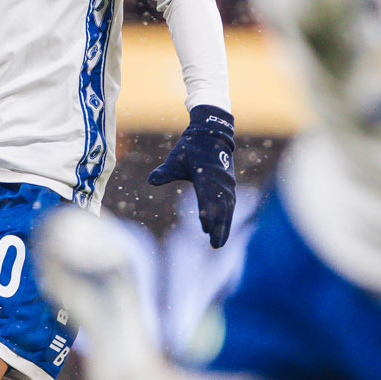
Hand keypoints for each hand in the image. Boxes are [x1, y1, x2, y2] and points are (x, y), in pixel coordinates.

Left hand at [149, 105, 235, 247]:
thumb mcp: (176, 158)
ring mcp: (227, 184)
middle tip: (215, 245)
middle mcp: (220, 181)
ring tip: (219, 244)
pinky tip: (224, 231)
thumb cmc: (191, 148)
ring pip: (227, 209)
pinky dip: (228, 218)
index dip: (207, 212)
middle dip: (219, 227)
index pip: (207, 197)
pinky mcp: (229, 186)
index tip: (205, 228)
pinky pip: (230, 205)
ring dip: (224, 226)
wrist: (212, 134)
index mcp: (206, 175)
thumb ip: (165, 171)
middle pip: (221, 207)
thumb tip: (150, 180)